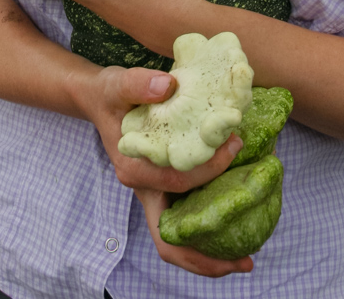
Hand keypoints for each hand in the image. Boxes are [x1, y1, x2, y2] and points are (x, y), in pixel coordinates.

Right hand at [80, 65, 252, 275]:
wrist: (96, 99)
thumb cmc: (108, 93)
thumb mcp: (117, 83)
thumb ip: (138, 84)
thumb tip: (167, 85)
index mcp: (133, 170)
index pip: (176, 182)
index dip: (208, 169)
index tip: (235, 146)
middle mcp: (143, 188)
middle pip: (170, 240)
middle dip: (206, 256)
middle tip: (247, 260)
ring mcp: (152, 193)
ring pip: (177, 238)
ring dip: (208, 253)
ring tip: (246, 257)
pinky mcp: (162, 188)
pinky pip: (184, 219)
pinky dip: (206, 227)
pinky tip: (235, 219)